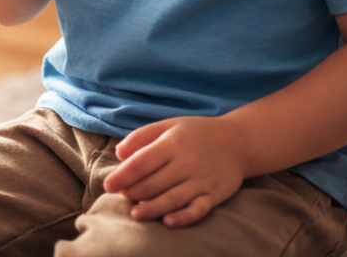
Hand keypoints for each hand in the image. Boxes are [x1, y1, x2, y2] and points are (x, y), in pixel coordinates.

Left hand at [103, 116, 245, 227]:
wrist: (238, 141)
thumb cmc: (196, 133)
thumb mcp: (168, 125)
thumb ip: (142, 136)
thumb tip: (119, 153)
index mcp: (172, 143)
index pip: (141, 163)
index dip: (122, 176)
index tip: (108, 185)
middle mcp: (187, 162)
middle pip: (154, 183)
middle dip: (134, 192)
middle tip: (122, 196)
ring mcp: (202, 180)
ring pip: (173, 198)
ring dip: (152, 208)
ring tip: (135, 214)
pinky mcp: (215, 195)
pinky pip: (198, 209)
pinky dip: (184, 217)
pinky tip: (168, 221)